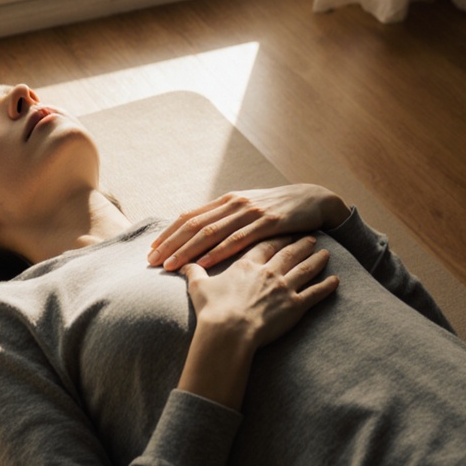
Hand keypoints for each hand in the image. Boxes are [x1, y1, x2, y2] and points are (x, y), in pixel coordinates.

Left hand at [147, 185, 349, 271]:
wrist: (314, 199)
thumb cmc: (278, 209)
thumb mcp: (248, 210)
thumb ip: (226, 220)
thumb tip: (200, 236)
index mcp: (226, 201)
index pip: (189, 218)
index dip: (168, 234)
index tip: (151, 250)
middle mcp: (233, 203)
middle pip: (193, 225)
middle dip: (170, 244)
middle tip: (152, 261)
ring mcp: (249, 212)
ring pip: (211, 232)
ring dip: (187, 250)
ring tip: (170, 265)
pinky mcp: (267, 223)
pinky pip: (237, 240)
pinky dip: (218, 251)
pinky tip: (204, 263)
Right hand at [181, 235, 338, 349]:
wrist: (228, 331)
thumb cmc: (212, 310)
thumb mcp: (198, 287)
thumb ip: (194, 273)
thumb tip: (181, 265)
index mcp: (247, 265)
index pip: (265, 245)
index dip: (276, 237)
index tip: (285, 230)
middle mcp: (269, 272)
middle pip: (289, 253)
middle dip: (300, 244)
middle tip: (310, 237)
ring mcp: (284, 288)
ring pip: (305, 269)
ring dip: (316, 261)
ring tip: (325, 253)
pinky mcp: (295, 306)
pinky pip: (315, 294)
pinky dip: (326, 287)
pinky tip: (336, 281)